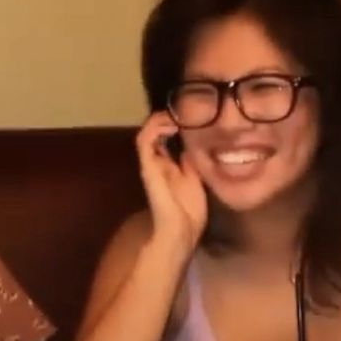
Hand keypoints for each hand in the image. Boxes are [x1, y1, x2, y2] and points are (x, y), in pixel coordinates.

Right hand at [135, 112, 207, 260]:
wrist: (182, 231)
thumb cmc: (190, 212)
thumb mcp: (196, 180)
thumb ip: (192, 164)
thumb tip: (196, 145)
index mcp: (169, 166)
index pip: (165, 139)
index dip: (174, 124)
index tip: (190, 114)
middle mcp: (157, 162)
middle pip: (154, 133)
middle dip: (166, 119)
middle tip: (181, 110)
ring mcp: (150, 164)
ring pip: (146, 133)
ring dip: (159, 120)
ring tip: (174, 114)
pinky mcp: (147, 167)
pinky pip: (144, 142)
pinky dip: (155, 129)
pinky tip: (171, 125)